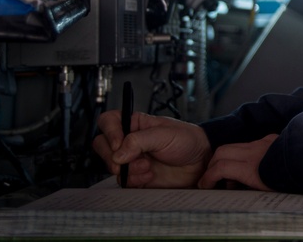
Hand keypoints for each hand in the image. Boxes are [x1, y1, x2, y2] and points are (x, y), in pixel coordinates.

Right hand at [93, 109, 211, 187]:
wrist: (200, 162)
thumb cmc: (187, 140)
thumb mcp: (164, 134)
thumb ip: (139, 140)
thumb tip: (117, 153)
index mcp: (135, 124)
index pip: (109, 122)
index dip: (109, 132)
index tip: (118, 144)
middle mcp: (129, 142)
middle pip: (102, 146)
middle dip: (113, 156)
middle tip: (129, 160)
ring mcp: (131, 160)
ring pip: (111, 166)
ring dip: (129, 169)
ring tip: (148, 167)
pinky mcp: (136, 177)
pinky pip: (123, 181)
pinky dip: (134, 180)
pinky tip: (150, 176)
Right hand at [197, 134, 278, 190]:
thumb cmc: (292, 182)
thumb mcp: (268, 193)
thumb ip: (250, 190)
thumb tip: (235, 193)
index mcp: (253, 169)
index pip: (221, 168)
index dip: (208, 177)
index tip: (204, 186)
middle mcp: (255, 152)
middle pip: (222, 151)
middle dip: (212, 164)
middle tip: (211, 179)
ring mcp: (263, 143)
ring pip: (235, 146)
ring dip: (227, 158)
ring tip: (232, 177)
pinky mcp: (271, 138)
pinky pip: (250, 144)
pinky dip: (242, 154)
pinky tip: (250, 166)